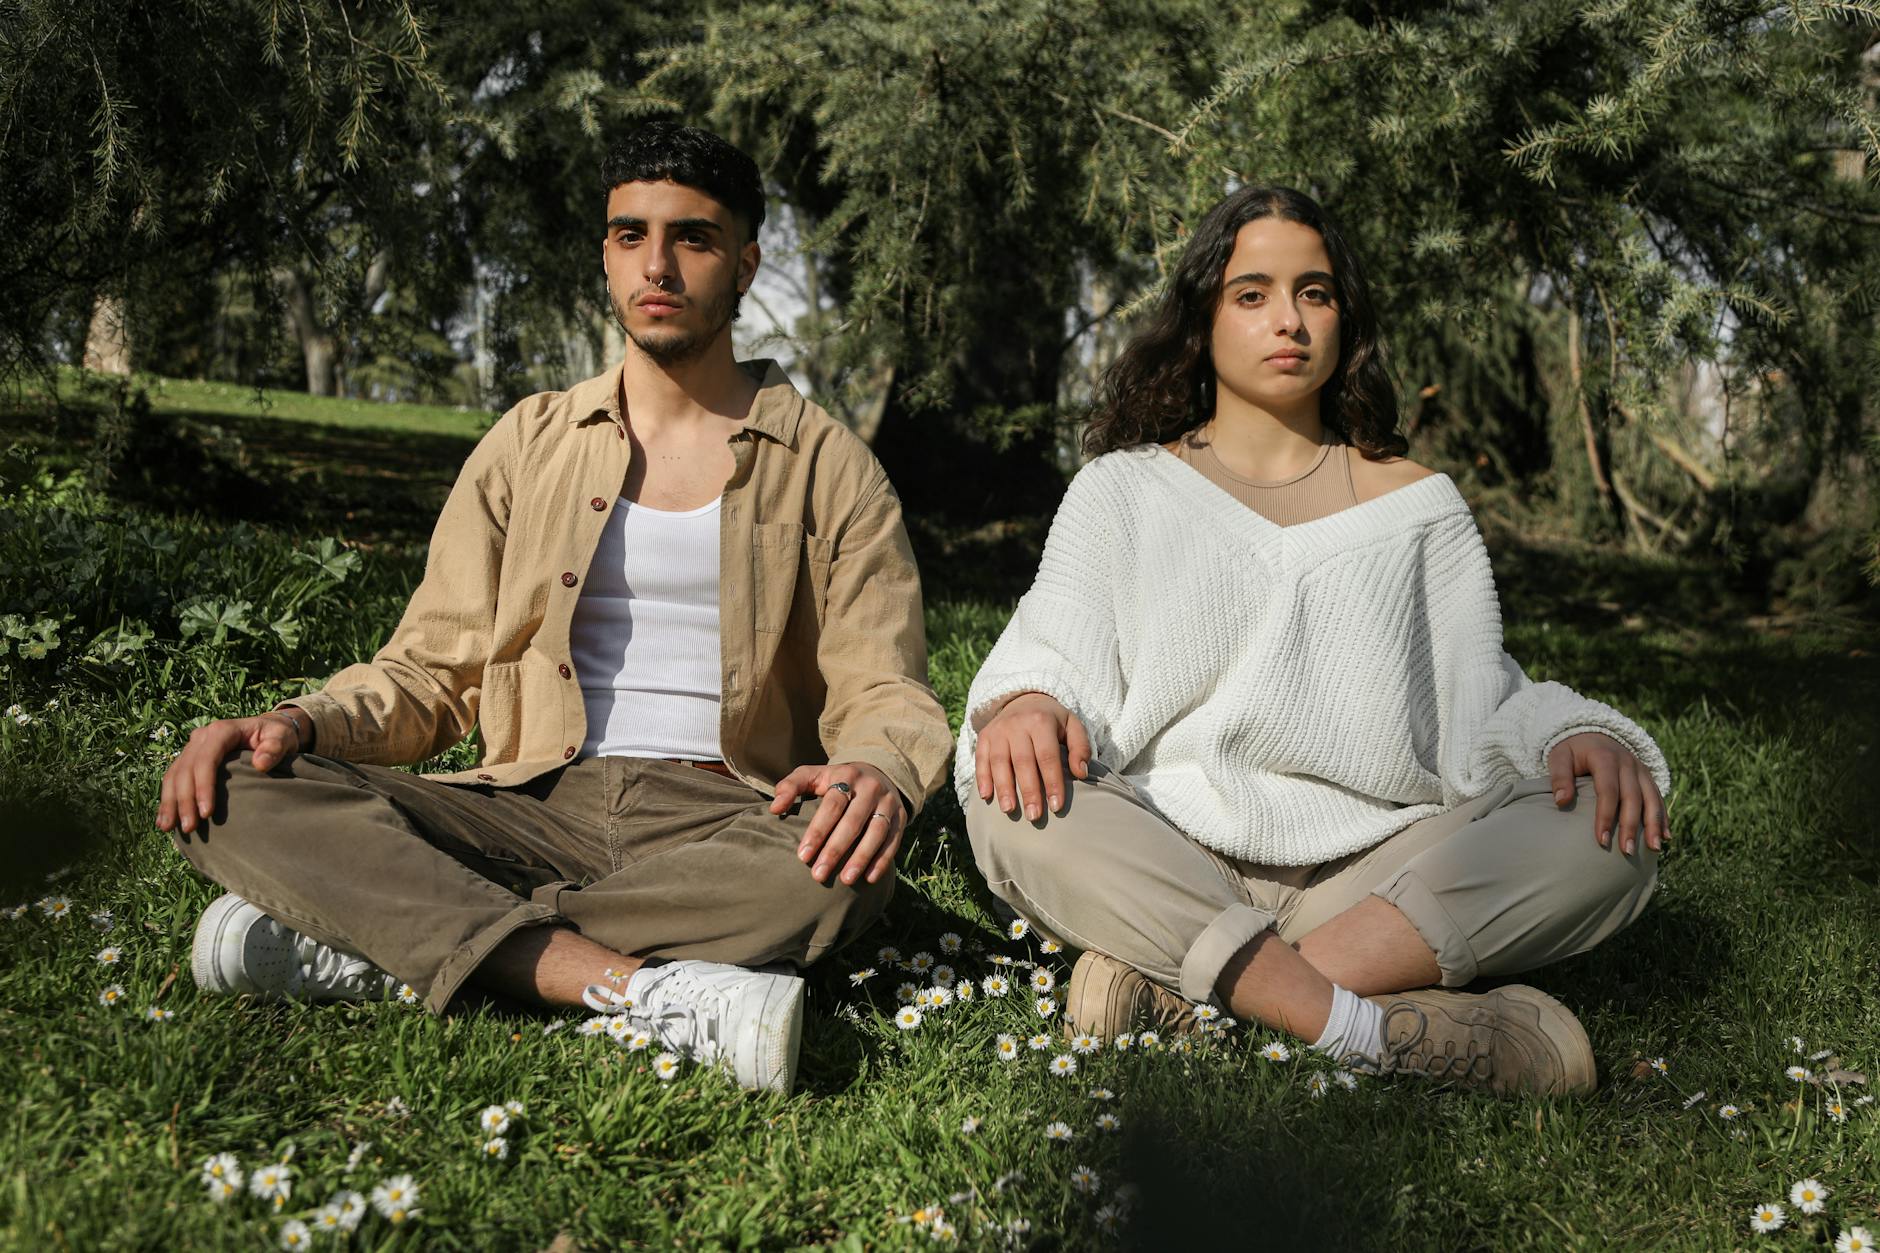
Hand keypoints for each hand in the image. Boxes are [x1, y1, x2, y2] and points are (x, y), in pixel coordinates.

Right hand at [155, 710, 304, 835]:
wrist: (268, 730)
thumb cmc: (277, 736)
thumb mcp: (283, 737)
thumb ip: (275, 748)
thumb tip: (260, 764)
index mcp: (222, 730)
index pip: (206, 760)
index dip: (203, 786)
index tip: (207, 813)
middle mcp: (202, 736)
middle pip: (186, 770)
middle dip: (185, 800)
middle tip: (190, 827)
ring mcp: (193, 747)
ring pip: (174, 775)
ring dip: (170, 802)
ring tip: (168, 827)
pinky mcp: (189, 758)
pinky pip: (173, 778)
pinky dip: (168, 798)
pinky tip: (165, 818)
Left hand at [769, 761, 904, 885]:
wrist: (877, 773)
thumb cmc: (835, 781)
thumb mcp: (813, 775)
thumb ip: (790, 786)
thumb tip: (775, 809)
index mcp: (846, 776)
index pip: (832, 805)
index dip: (817, 831)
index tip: (802, 856)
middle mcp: (870, 788)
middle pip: (853, 822)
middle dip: (835, 850)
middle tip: (818, 874)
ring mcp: (888, 802)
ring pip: (876, 832)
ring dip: (861, 858)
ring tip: (845, 880)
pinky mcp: (901, 817)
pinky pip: (894, 841)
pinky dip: (883, 860)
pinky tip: (869, 878)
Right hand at [974, 691, 1091, 820]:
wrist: (1024, 700)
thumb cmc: (1052, 720)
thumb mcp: (1072, 726)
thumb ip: (1080, 748)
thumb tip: (1081, 773)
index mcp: (1041, 721)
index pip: (1047, 756)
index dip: (1052, 782)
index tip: (1056, 806)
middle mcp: (1017, 724)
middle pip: (1022, 762)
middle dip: (1028, 791)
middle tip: (1034, 816)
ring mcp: (998, 730)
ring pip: (999, 762)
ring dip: (1003, 788)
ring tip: (1009, 810)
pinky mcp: (984, 736)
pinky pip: (981, 758)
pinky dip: (982, 777)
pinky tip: (986, 796)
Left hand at [1547, 732, 1666, 853]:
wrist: (1592, 733)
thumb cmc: (1572, 751)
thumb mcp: (1559, 757)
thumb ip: (1559, 777)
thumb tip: (1561, 802)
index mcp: (1605, 758)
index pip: (1608, 791)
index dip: (1606, 816)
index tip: (1601, 841)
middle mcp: (1628, 763)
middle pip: (1633, 798)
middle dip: (1631, 826)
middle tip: (1627, 851)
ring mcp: (1640, 770)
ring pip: (1652, 799)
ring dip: (1654, 824)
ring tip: (1654, 849)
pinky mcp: (1647, 777)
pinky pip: (1658, 798)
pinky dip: (1663, 817)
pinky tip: (1666, 837)